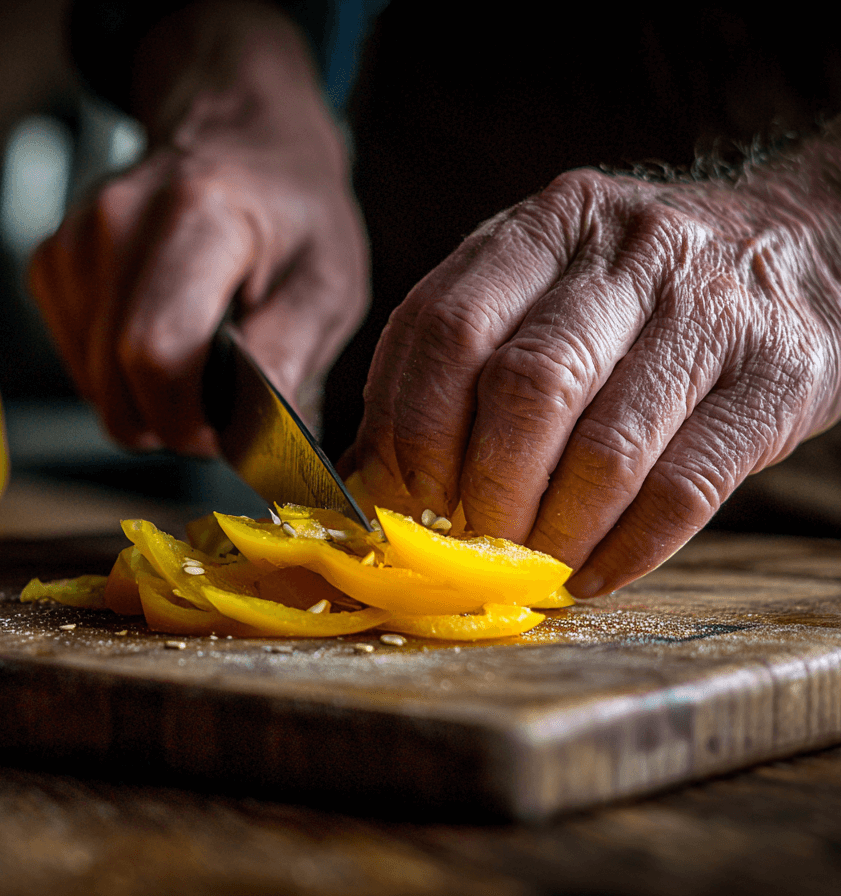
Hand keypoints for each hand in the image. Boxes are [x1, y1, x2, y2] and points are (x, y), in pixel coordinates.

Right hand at [28, 3, 367, 453]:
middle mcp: (115, 221)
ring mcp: (71, 240)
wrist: (237, 135)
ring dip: (145, 398)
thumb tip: (249, 442)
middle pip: (113, 385)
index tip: (226, 428)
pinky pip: (76, 362)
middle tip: (218, 404)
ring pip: (91, 384)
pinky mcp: (48, 262)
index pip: (154, 353)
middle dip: (168, 421)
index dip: (187, 418)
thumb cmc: (291, 212)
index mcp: (195, 216)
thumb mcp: (328, 279)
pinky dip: (117, 372)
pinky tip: (159, 331)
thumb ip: (290, 358)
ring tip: (196, 353)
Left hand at [347, 154, 840, 596]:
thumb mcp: (545, 282)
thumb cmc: (638, 291)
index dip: (412, 427)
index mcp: (548, 223)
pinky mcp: (778, 376)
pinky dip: (627, 550)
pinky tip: (593, 575)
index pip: (445, 327)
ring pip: (604, 449)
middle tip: (468, 540)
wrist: (803, 242)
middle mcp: (630, 251)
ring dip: (552, 532)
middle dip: (483, 487)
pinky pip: (684, 487)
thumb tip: (367, 470)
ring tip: (529, 566)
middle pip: (525, 387)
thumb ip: (461, 353)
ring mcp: (711, 309)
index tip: (404, 490)